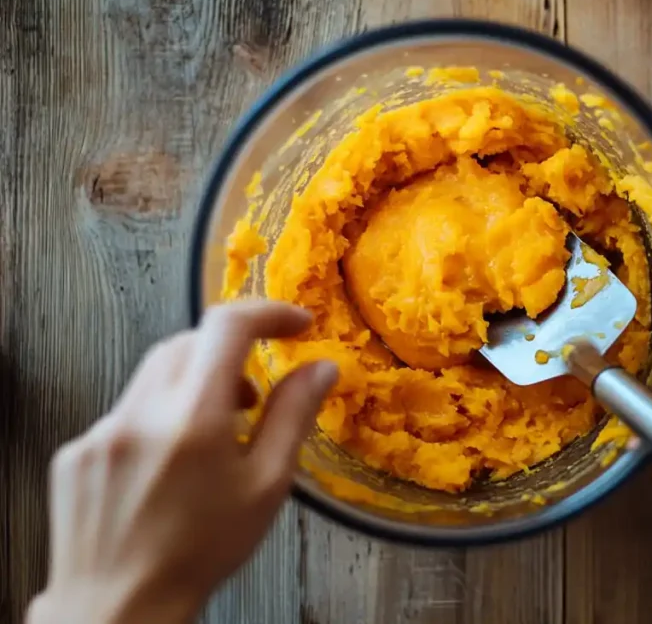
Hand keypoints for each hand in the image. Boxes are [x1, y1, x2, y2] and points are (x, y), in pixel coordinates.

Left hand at [27, 301, 336, 623]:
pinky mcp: (76, 450)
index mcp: (194, 418)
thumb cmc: (200, 552)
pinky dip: (155, 417)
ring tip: (214, 434)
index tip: (294, 323)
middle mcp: (141, 412)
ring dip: (191, 384)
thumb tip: (320, 368)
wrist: (117, 607)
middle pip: (189, 342)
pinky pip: (124, 410)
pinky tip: (167, 466)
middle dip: (228, 353)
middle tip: (254, 395)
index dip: (267, 312)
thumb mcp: (266, 487)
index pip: (227, 326)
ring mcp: (101, 429)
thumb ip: (293, 417)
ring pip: (154, 374)